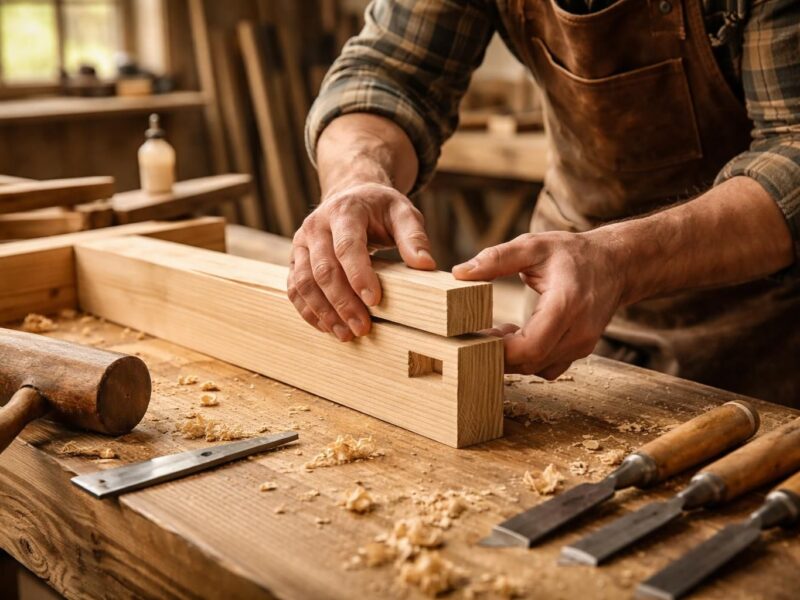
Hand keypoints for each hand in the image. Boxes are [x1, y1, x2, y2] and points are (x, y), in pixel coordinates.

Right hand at [288, 182, 435, 340]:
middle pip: (323, 269)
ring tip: (346, 334)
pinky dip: (309, 311)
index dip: (359, 275)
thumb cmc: (379, 208)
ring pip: (304, 282)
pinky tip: (328, 328)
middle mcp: (316, 225)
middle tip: (362, 328)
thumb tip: (426, 265)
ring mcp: (301, 243)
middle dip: (342, 302)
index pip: (347, 246)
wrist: (350, 196)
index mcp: (344, 211)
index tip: (374, 301)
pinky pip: (295, 289)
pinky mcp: (295, 259)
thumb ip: (414, 237)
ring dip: (324, 312)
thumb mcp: (403, 212)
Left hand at [452, 230, 628, 378]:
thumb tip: (460, 273)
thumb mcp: (533, 246)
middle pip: (530, 362)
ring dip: (511, 357)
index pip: (529, 347)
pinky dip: (527, 359)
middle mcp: (578, 332)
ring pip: (537, 368)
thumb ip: (496, 258)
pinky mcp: (579, 351)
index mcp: (566, 305)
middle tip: (478, 334)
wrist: (615, 264)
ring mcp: (581, 346)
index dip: (497, 349)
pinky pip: (547, 368)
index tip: (474, 334)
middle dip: (498, 354)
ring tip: (498, 331)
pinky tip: (517, 337)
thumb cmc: (573, 253)